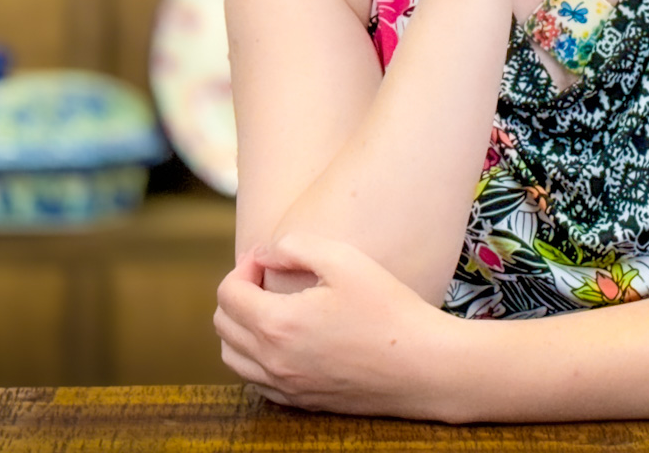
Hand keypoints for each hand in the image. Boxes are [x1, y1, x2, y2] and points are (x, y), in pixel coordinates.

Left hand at [215, 233, 454, 419]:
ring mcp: (286, 386)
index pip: (228, 294)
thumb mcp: (345, 260)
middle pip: (224, 325)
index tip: (267, 261)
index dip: (243, 268)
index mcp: (277, 324)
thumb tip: (263, 252)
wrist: (423, 366)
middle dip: (237, 295)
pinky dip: (255, 359)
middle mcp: (273, 361)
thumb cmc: (389, 309)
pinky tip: (283, 341)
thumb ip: (295, 246)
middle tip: (266, 279)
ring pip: (233, 358)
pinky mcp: (302, 401)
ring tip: (270, 308)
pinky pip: (256, 382)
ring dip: (240, 328)